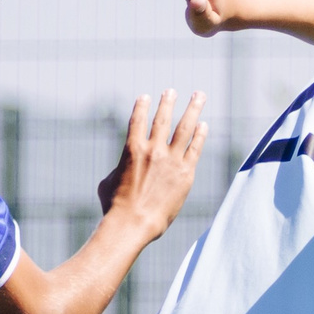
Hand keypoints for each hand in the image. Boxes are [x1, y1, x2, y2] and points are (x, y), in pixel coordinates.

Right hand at [96, 89, 207, 235]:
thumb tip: (122, 171)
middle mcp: (153, 150)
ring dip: (192, 109)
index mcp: (132, 149)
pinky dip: (200, 135)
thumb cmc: (115, 206)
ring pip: (185, 128)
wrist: (133, 222)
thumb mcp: (109, 182)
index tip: (145, 96)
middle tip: (172, 91)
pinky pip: (195, 148)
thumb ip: (119, 170)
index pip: (138, 120)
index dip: (142, 107)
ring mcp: (171, 160)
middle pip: (163, 119)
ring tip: (198, 96)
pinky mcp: (186, 173)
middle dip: (168, 102)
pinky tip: (204, 125)